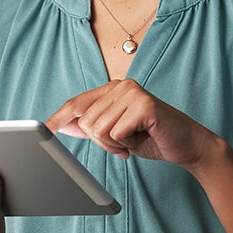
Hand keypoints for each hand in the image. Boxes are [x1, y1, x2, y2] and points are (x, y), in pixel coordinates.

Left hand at [45, 79, 217, 167]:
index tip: (44, 130)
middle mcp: (121, 86)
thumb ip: (91, 125)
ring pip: (99, 129)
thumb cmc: (151, 138)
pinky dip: (126, 143)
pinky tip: (142, 138)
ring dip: (114, 144)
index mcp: (112, 89)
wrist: (188, 145)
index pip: (77, 103)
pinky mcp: (144, 105)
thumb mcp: (115, 132)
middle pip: (86, 122)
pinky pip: (116, 134)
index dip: (59, 118)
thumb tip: (60, 125)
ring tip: (133, 140)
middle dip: (101, 141)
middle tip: (123, 142)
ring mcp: (133, 93)